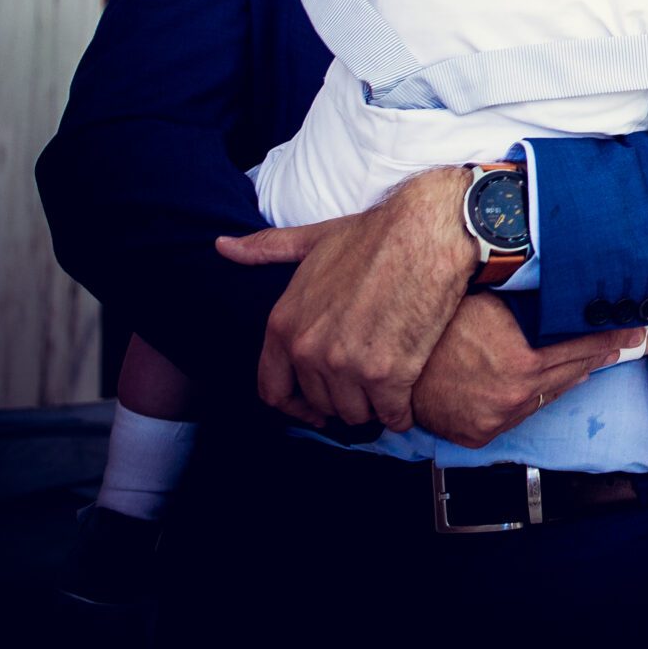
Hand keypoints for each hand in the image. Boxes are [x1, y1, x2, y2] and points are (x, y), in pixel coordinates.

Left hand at [214, 167, 476, 431]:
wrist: (425, 233)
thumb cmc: (373, 235)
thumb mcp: (312, 241)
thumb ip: (266, 250)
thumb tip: (222, 246)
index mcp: (285, 326)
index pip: (273, 391)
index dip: (295, 407)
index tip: (316, 408)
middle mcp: (310, 351)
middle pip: (322, 404)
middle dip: (343, 400)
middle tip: (364, 388)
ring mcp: (348, 365)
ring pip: (356, 414)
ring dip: (372, 408)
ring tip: (387, 391)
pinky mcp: (389, 374)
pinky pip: (392, 415)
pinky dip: (400, 413)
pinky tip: (407, 400)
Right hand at [408, 294, 638, 447]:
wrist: (390, 358)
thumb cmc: (437, 320)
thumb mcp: (491, 301)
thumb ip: (531, 303)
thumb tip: (567, 286)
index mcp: (522, 362)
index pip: (583, 346)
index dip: (611, 334)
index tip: (636, 327)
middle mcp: (514, 394)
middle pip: (572, 372)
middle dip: (599, 353)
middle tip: (624, 338)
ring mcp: (498, 417)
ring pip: (549, 394)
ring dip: (571, 375)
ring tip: (593, 356)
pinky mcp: (480, 433)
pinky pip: (523, 413)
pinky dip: (538, 395)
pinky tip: (554, 381)